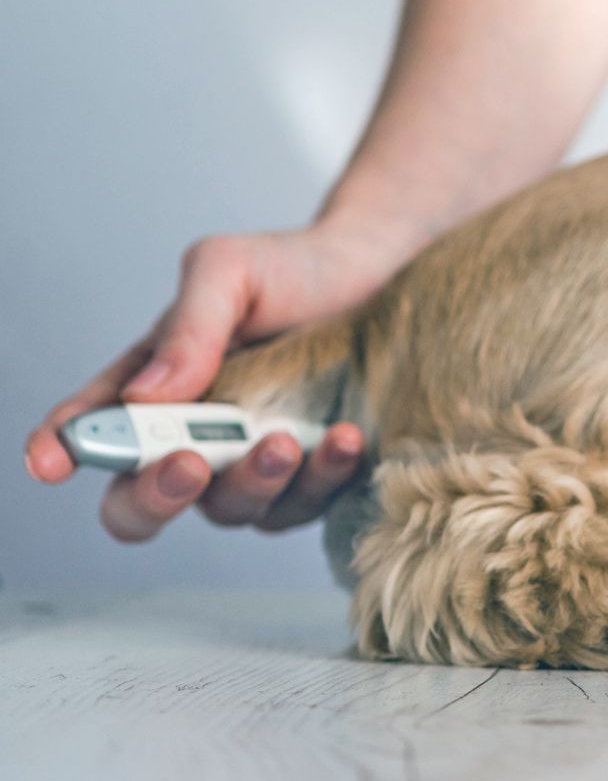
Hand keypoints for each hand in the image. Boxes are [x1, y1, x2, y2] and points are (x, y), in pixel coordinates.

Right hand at [24, 217, 411, 539]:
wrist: (380, 271)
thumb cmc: (294, 270)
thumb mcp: (229, 271)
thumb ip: (189, 326)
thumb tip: (145, 397)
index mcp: (152, 386)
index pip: (92, 429)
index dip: (61, 450)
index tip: (54, 462)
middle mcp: (195, 437)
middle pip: (140, 501)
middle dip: (155, 494)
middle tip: (190, 462)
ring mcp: (250, 465)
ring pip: (228, 510)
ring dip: (250, 483)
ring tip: (283, 441)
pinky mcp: (311, 478)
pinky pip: (303, 505)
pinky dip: (320, 479)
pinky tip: (343, 440)